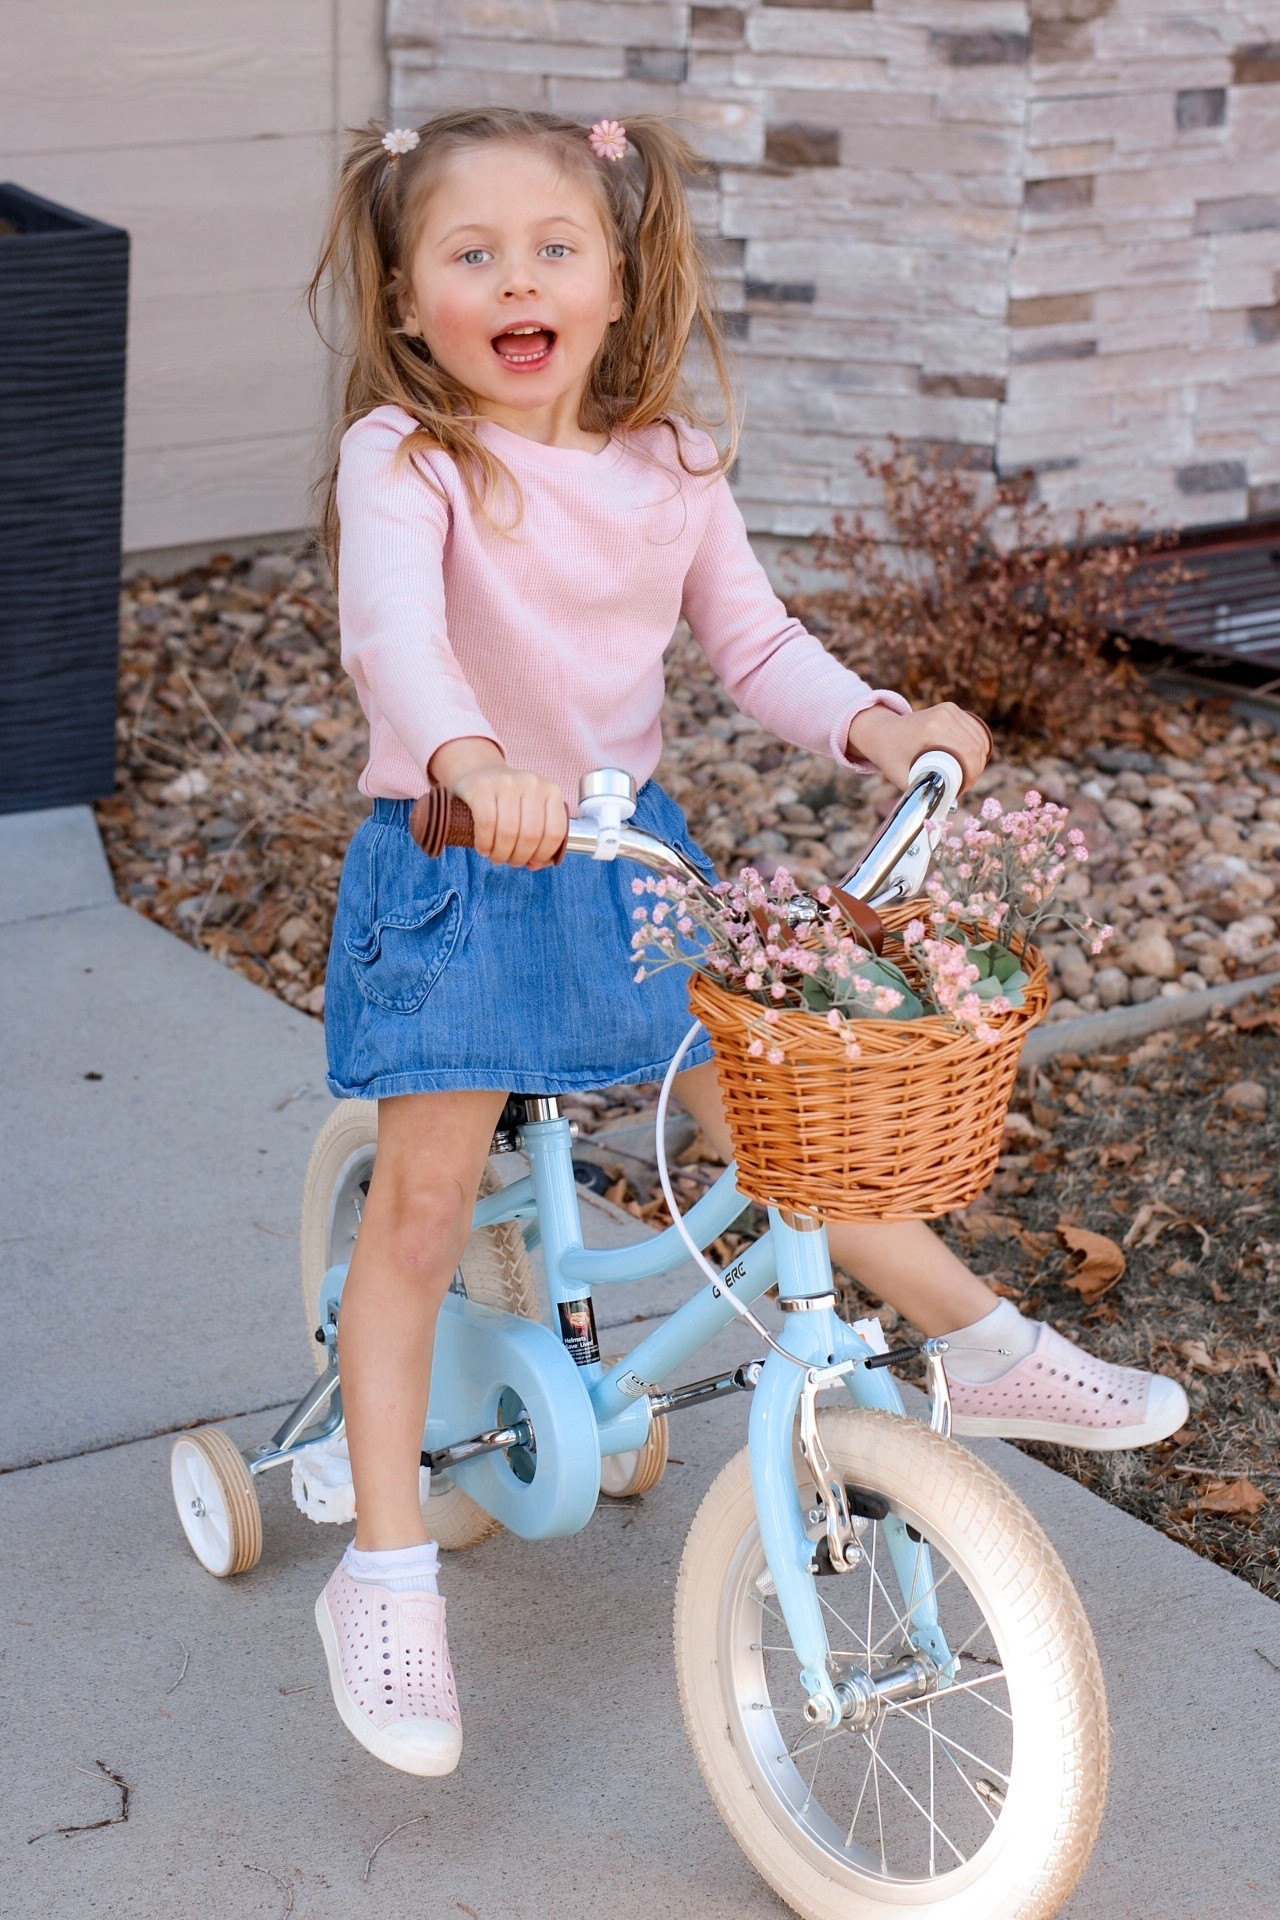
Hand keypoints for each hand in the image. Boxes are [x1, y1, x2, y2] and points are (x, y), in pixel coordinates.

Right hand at [428, 740, 566, 868]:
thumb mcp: (532, 810)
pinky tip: (483, 848)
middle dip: (519, 857)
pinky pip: (486, 823)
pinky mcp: (482, 787)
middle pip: (531, 835)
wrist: (478, 774)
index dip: (543, 854)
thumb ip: (542, 834)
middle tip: (510, 862)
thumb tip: (539, 864)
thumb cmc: (508, 802)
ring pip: (508, 831)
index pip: (555, 832)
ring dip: (501, 853)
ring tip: (495, 857)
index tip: (531, 863)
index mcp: (551, 791)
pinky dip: (485, 843)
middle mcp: (531, 783)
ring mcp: (507, 782)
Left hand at [846, 702, 991, 795]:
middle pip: (975, 746)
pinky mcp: (950, 708)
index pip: (967, 753)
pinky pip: (975, 728)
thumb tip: (943, 811)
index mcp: (931, 731)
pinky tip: (975, 757)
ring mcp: (948, 709)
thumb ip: (920, 795)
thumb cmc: (891, 758)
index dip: (972, 773)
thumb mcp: (902, 779)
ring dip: (980, 757)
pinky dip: (979, 744)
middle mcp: (942, 716)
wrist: (881, 732)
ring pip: (978, 737)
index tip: (964, 788)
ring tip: (969, 773)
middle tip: (966, 784)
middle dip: (976, 768)